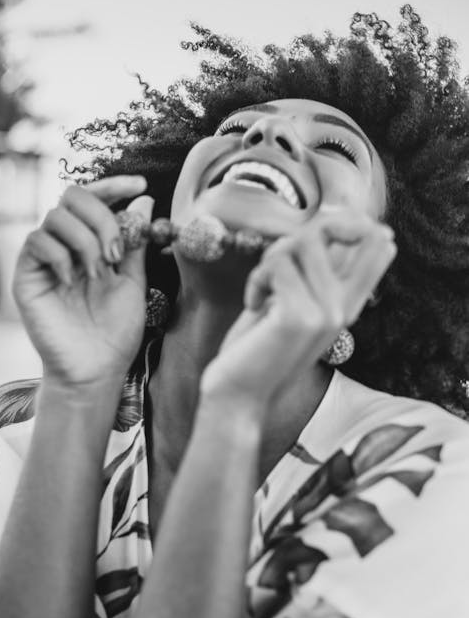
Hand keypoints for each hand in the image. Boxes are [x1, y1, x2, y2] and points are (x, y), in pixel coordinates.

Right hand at [13, 176, 152, 387]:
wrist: (96, 368)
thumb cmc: (116, 330)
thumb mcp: (134, 281)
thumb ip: (134, 241)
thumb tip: (144, 200)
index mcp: (93, 242)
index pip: (96, 199)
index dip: (116, 185)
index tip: (141, 185)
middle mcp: (66, 244)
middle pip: (73, 196)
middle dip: (101, 217)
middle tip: (116, 253)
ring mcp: (45, 258)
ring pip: (56, 216)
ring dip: (85, 240)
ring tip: (98, 273)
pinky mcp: (26, 274)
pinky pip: (37, 241)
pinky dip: (61, 255)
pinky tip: (73, 281)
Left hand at [201, 210, 395, 411]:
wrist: (239, 395)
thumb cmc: (259, 347)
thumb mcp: (294, 305)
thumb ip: (313, 273)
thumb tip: (323, 228)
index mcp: (349, 305)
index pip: (379, 245)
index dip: (350, 222)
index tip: (310, 237)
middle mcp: (345, 308)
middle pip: (337, 229)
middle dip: (302, 233)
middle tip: (276, 263)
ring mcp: (326, 312)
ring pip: (302, 241)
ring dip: (271, 259)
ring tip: (263, 289)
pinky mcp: (299, 316)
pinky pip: (278, 263)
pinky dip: (257, 279)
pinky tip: (254, 304)